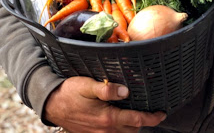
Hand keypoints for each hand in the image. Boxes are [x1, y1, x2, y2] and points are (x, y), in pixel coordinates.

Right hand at [44, 76, 166, 131]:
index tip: (162, 113)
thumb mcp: (88, 86)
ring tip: (137, 113)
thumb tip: (126, 91)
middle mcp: (105, 130)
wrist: (51, 104)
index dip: (152, 118)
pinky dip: (120, 128)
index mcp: (107, 118)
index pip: (136, 120)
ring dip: (132, 126)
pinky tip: (120, 118)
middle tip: (150, 110)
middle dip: (143, 122)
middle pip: (132, 129)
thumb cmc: (70, 92)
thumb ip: (107, 89)